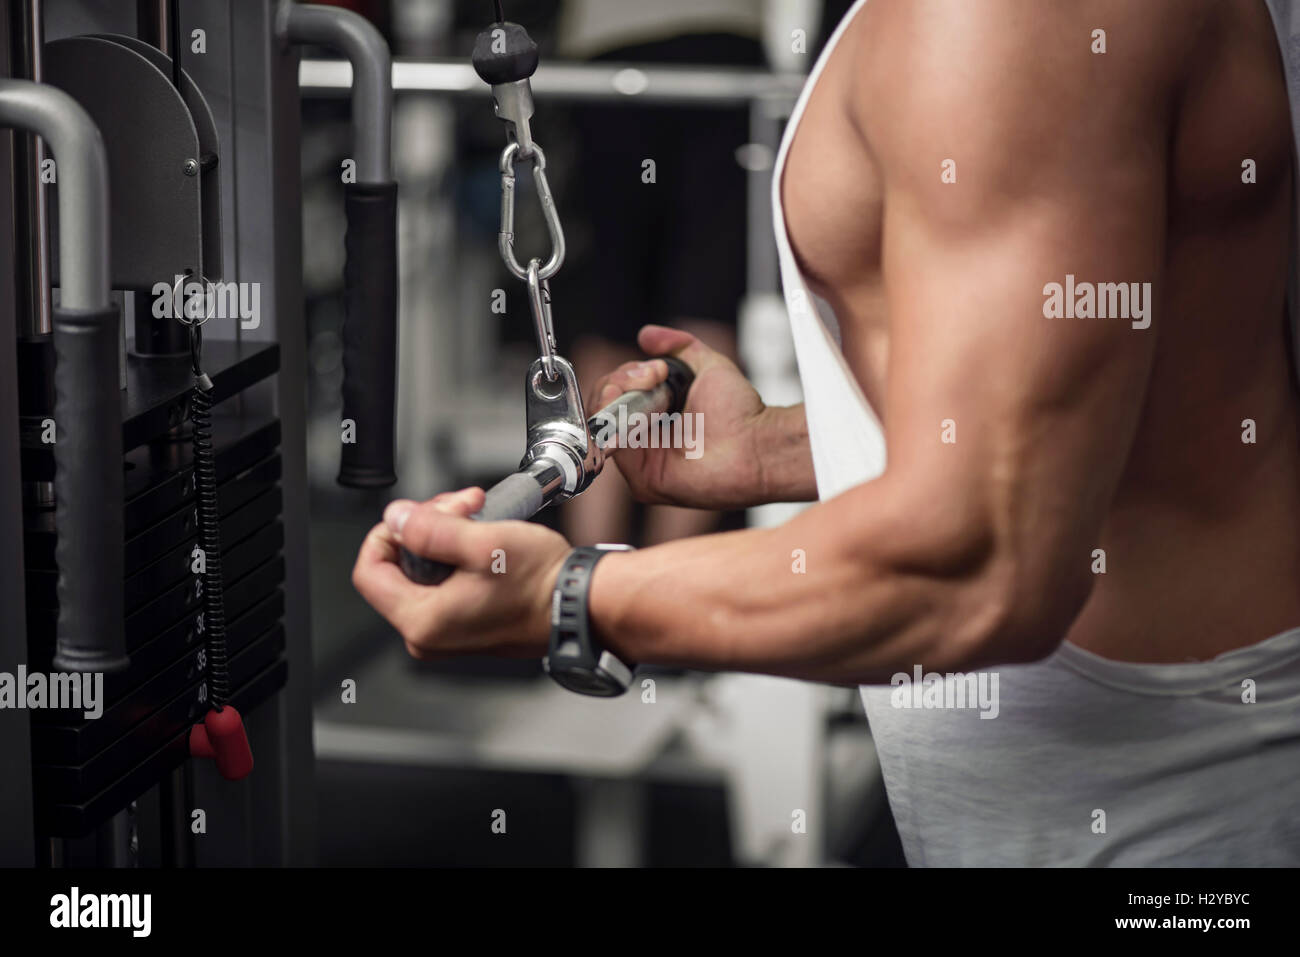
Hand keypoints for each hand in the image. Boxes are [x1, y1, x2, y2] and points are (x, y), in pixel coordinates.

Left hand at [351, 487, 570, 658]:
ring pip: (423, 571)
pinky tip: (485, 536)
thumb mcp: (482, 543)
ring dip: (447, 534)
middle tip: (463, 506)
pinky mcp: (465, 626)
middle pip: (399, 567)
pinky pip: (444, 584)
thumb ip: (429, 529)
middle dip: (428, 526)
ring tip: (479, 514)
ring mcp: (447, 634)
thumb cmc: (541, 584)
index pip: (369, 571)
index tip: (415, 514)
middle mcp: (429, 636)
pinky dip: (459, 555)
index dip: (387, 533)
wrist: (580, 605)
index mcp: (422, 621)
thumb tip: (395, 519)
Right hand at [588, 325, 768, 509]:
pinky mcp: (641, 478)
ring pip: (602, 422)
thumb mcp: (707, 366)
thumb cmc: (741, 415)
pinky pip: (612, 446)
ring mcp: (640, 460)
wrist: (756, 445)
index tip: (656, 369)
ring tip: (648, 388)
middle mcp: (644, 439)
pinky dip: (620, 422)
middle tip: (651, 377)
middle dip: (620, 381)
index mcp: (656, 417)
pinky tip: (640, 411)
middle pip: (604, 404)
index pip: (618, 392)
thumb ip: (679, 345)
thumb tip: (647, 335)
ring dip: (619, 397)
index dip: (627, 375)